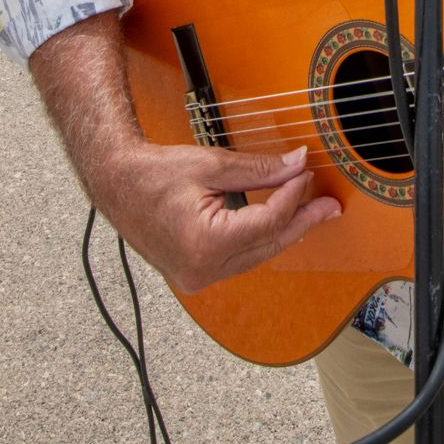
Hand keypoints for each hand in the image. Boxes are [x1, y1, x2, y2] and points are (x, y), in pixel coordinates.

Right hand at [88, 141, 341, 293]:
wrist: (114, 182)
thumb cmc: (153, 173)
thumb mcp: (212, 166)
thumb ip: (260, 170)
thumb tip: (297, 165)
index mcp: (205, 244)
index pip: (267, 222)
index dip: (293, 197)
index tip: (306, 175)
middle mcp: (202, 269)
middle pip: (268, 245)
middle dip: (301, 221)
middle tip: (329, 206)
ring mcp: (197, 277)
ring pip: (257, 256)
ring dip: (283, 231)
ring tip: (310, 210)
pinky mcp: (194, 274)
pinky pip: (240, 259)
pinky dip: (260, 239)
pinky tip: (278, 222)